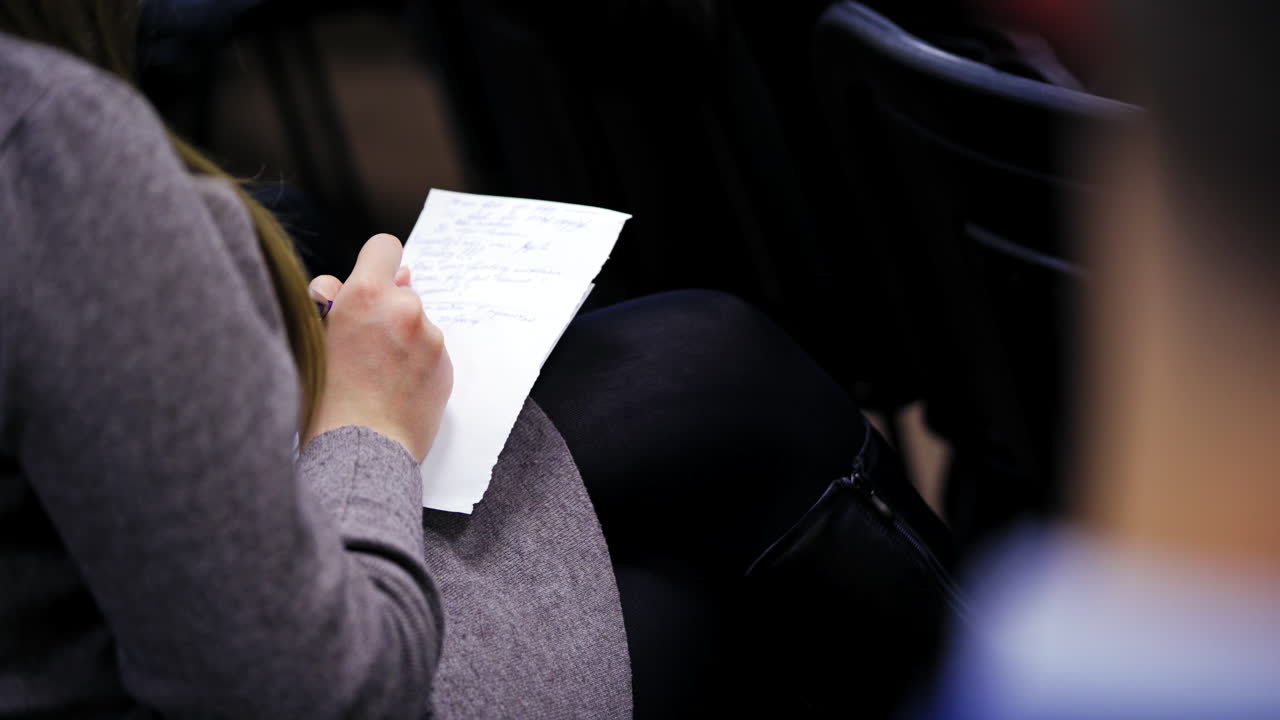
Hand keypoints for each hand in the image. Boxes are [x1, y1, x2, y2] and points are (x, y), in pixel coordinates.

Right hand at [303, 234, 452, 462]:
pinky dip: (414, 362)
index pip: (384, 247)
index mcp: (365, 294)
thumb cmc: (322, 399)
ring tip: (374, 375)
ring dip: (399, 337)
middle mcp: (404, 308)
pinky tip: (393, 388)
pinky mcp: (445, 364)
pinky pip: (428, 350)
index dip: (373, 264)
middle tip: (359, 344)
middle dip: (383, 309)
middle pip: (398, 290)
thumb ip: (329, 302)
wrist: (359, 452)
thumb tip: (345, 282)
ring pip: (414, 322)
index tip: (365, 285)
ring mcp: (429, 337)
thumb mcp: (309, 339)